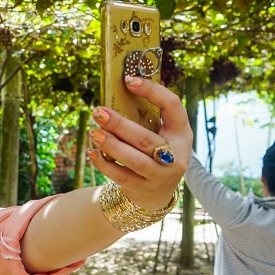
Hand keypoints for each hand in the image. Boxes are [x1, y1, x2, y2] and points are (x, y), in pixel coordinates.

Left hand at [87, 77, 191, 210]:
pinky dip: (104, 164)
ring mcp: (160, 175)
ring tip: (94, 132)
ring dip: (111, 145)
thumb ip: (146, 117)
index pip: (173, 106)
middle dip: (120, 125)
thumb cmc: (154, 153)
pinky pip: (120, 176)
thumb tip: (116, 90)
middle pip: (146, 138)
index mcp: (182, 134)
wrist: (156, 193)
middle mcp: (175, 156)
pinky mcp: (143, 189)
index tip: (128, 80)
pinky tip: (92, 152)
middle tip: (98, 111)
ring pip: (134, 159)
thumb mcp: (161, 135)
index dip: (153, 91)